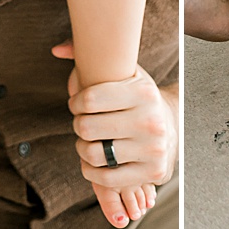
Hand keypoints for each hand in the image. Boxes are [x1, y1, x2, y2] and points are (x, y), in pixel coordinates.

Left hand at [52, 44, 175, 225]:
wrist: (171, 127)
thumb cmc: (138, 99)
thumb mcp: (126, 73)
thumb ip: (92, 58)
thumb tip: (56, 49)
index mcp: (143, 92)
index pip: (89, 98)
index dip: (75, 102)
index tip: (76, 104)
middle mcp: (150, 121)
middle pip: (87, 127)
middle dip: (78, 125)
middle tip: (82, 123)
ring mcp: (152, 149)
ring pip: (93, 154)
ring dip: (82, 148)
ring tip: (87, 141)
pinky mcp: (151, 172)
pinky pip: (106, 179)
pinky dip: (91, 171)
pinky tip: (94, 161)